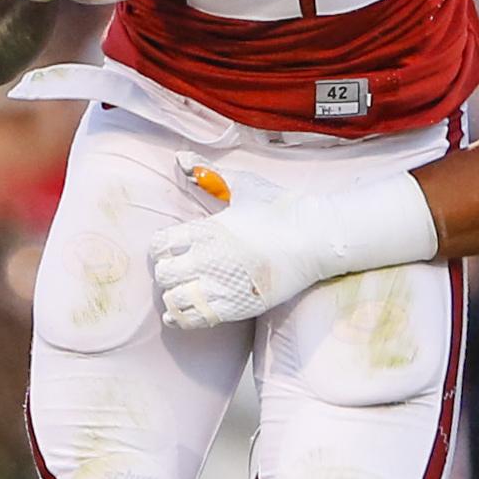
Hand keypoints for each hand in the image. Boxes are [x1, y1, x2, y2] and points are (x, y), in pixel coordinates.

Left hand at [150, 165, 316, 329]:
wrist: (317, 237)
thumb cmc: (283, 208)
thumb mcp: (245, 185)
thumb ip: (210, 173)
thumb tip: (180, 159)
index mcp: (206, 229)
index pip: (160, 245)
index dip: (163, 248)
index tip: (176, 248)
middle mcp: (208, 259)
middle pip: (164, 273)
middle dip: (169, 271)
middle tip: (182, 269)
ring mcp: (221, 285)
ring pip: (175, 298)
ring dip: (175, 295)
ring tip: (187, 289)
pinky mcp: (235, 306)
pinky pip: (194, 319)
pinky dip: (183, 317)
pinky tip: (183, 312)